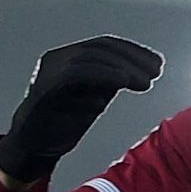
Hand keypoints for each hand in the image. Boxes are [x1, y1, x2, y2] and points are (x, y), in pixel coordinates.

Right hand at [0, 36, 162, 183]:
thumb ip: (110, 81)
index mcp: (69, 58)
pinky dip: (103, 75)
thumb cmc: (64, 122)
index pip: (104, 45)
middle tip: (155, 72)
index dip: (133, 51)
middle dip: (132, 58)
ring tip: (145, 82)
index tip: (156, 63)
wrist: (34, 145)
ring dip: (123, 68)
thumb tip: (140, 71)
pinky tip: (124, 83)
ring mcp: (49, 71)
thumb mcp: (94, 97)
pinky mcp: (45, 89)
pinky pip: (76, 74)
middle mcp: (58, 59)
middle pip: (101, 48)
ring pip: (91, 57)